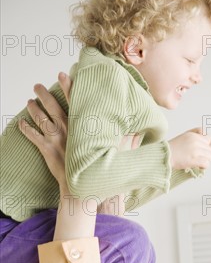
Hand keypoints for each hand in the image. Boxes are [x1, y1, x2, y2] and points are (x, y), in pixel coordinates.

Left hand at [18, 73, 136, 215]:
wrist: (85, 188)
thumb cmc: (102, 171)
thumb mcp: (119, 152)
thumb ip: (127, 138)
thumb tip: (138, 129)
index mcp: (83, 128)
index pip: (75, 103)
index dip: (69, 88)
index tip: (64, 75)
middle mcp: (69, 131)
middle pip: (54, 107)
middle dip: (45, 95)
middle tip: (38, 85)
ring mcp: (57, 140)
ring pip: (41, 120)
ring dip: (34, 109)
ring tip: (29, 101)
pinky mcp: (48, 151)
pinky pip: (34, 137)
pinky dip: (26, 130)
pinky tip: (21, 124)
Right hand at [168, 128, 210, 170]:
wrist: (164, 156)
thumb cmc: (173, 148)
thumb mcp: (185, 137)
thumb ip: (199, 137)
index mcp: (193, 135)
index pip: (209, 138)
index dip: (208, 145)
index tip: (204, 150)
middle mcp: (196, 141)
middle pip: (210, 148)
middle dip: (206, 154)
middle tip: (198, 157)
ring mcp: (195, 150)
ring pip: (210, 156)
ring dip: (205, 160)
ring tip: (197, 162)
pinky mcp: (194, 159)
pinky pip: (207, 163)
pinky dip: (204, 166)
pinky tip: (198, 166)